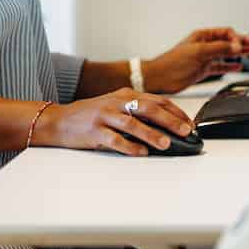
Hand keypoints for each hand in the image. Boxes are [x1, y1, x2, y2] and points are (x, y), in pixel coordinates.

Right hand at [37, 88, 193, 156]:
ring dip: (151, 134)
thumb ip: (138, 111)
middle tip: (185, 131)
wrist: (58, 120)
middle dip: (170, 120)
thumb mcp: (116, 106)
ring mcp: (104, 116)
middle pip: (148, 109)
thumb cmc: (92, 115)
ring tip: (166, 143)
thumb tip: (167, 125)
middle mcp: (117, 102)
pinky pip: (114, 140)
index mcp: (126, 95)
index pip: (157, 100)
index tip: (190, 124)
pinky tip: (141, 153)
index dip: (176, 112)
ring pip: (132, 124)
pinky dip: (129, 147)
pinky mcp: (93, 131)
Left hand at [143, 27, 248, 94]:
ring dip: (240, 53)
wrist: (158, 78)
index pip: (226, 33)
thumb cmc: (172, 62)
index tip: (242, 46)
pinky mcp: (203, 70)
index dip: (236, 38)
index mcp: (203, 36)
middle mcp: (205, 46)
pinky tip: (238, 66)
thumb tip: (236, 46)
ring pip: (227, 54)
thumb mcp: (198, 52)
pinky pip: (221, 67)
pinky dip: (230, 66)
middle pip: (229, 42)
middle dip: (244, 43)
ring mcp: (205, 58)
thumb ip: (219, 49)